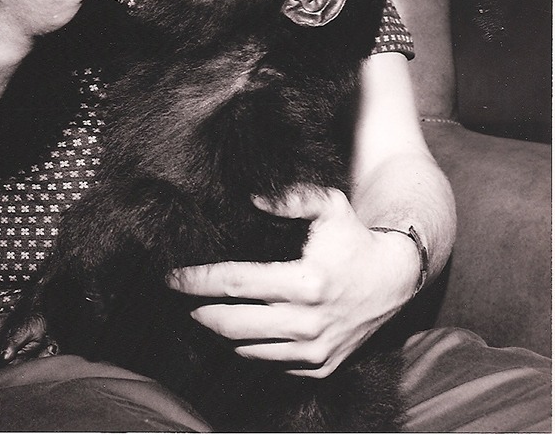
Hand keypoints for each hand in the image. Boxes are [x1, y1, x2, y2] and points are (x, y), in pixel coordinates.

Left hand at [167, 186, 418, 377]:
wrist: (393, 279)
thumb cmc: (353, 237)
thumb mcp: (329, 205)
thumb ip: (290, 198)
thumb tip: (249, 199)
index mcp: (306, 283)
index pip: (236, 284)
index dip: (198, 281)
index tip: (171, 277)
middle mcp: (309, 323)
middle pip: (232, 324)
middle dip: (199, 311)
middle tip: (180, 297)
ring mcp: (315, 351)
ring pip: (247, 349)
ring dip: (220, 330)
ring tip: (204, 310)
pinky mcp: (320, 367)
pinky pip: (270, 362)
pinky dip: (250, 346)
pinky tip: (239, 327)